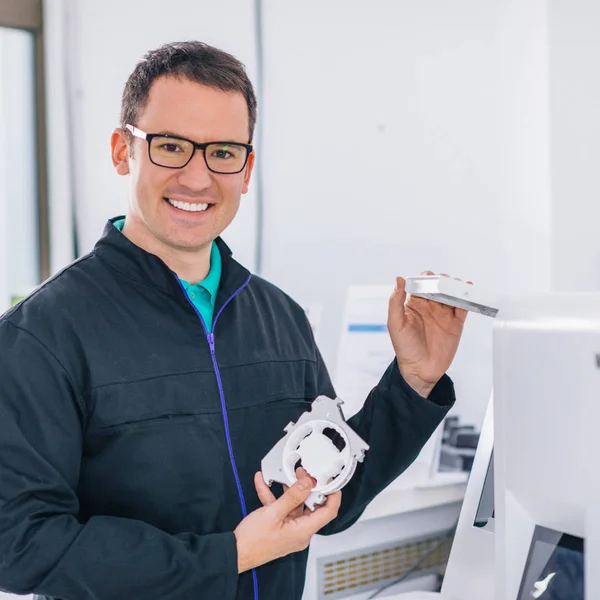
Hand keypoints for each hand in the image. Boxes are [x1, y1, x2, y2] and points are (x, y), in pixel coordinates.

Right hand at [233, 469, 340, 572]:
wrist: (234, 553)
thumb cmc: (253, 541)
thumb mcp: (273, 513)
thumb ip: (292, 497)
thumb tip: (307, 484)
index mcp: (303, 531)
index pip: (328, 512)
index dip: (332, 495)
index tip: (330, 480)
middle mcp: (300, 532)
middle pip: (311, 506)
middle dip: (307, 487)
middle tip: (302, 472)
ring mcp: (290, 529)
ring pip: (294, 505)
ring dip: (288, 489)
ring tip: (283, 473)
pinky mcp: (279, 527)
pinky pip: (281, 509)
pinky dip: (273, 496)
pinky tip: (263, 482)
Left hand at [388, 271, 469, 396]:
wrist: (420, 370)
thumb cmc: (405, 348)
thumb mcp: (395, 324)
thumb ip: (395, 302)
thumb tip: (399, 280)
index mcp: (414, 304)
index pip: (420, 284)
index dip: (425, 278)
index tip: (429, 277)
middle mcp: (429, 306)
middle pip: (438, 286)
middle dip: (442, 280)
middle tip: (444, 281)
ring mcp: (443, 314)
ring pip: (451, 293)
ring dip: (455, 286)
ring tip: (456, 285)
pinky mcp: (456, 323)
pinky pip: (463, 306)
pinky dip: (467, 297)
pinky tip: (468, 289)